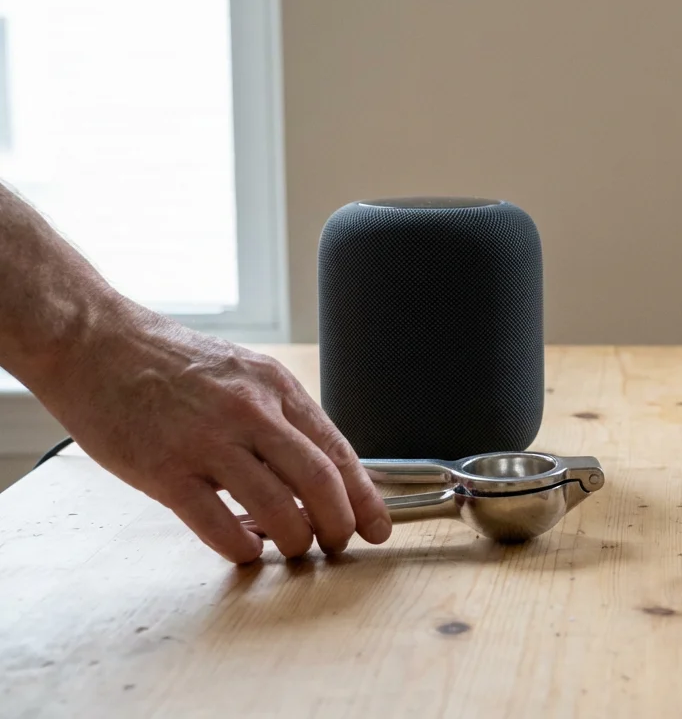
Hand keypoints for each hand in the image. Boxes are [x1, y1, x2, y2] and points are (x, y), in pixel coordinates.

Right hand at [36, 301, 390, 562]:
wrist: (93, 343)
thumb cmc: (168, 363)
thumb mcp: (242, 373)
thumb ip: (279, 418)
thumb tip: (318, 470)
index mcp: (275, 387)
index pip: (337, 451)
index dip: (364, 497)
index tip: (378, 526)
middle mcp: (250, 412)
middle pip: (320, 483)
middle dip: (339, 525)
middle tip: (339, 545)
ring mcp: (208, 442)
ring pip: (278, 509)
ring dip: (294, 541)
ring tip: (292, 548)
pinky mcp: (166, 471)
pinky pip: (218, 526)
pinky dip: (241, 548)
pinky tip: (244, 548)